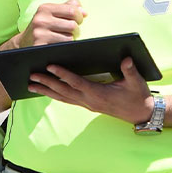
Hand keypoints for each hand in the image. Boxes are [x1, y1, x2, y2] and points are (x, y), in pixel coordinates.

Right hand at [17, 0, 86, 47]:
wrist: (24, 41)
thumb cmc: (43, 26)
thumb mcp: (52, 12)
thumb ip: (68, 7)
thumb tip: (84, 12)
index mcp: (45, 8)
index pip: (72, 10)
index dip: (79, 17)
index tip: (77, 20)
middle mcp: (41, 20)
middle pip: (72, 25)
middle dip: (75, 30)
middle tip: (70, 31)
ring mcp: (39, 34)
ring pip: (69, 38)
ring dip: (69, 39)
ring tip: (63, 38)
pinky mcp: (40, 46)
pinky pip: (63, 47)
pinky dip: (64, 46)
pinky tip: (58, 44)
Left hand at [28, 57, 154, 123]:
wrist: (141, 114)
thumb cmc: (138, 96)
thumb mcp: (137, 83)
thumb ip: (130, 71)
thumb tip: (126, 58)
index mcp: (98, 94)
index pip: (76, 82)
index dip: (63, 74)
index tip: (50, 65)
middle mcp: (89, 100)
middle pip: (63, 91)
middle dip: (46, 83)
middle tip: (31, 75)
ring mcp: (86, 104)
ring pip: (62, 97)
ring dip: (46, 90)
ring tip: (30, 85)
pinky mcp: (86, 105)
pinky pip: (66, 100)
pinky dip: (54, 94)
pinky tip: (44, 90)